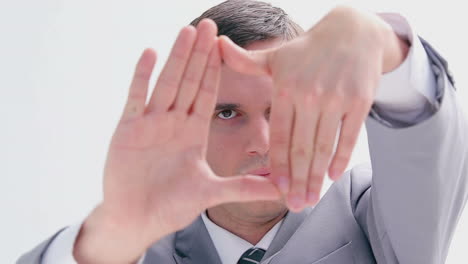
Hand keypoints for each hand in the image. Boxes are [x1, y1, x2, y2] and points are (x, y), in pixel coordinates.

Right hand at [74, 19, 279, 263]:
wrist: (136, 220)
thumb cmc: (170, 207)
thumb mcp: (211, 193)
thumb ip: (245, 187)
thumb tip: (282, 191)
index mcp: (193, 133)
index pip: (207, 94)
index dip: (216, 69)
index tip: (225, 45)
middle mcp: (173, 123)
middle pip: (189, 81)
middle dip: (200, 54)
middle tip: (210, 24)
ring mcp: (150, 124)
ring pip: (167, 83)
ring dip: (177, 57)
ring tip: (187, 31)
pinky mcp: (127, 130)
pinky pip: (136, 98)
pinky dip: (142, 77)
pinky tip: (150, 53)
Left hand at [220, 6, 406, 211]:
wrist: (351, 32)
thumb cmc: (307, 50)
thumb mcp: (275, 55)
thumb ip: (245, 60)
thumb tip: (216, 46)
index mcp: (285, 89)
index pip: (280, 136)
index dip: (278, 166)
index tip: (277, 190)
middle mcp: (310, 95)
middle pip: (302, 148)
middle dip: (298, 181)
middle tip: (295, 206)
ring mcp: (336, 99)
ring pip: (324, 147)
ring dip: (317, 177)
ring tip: (311, 200)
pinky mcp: (359, 101)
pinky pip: (349, 136)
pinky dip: (341, 158)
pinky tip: (333, 176)